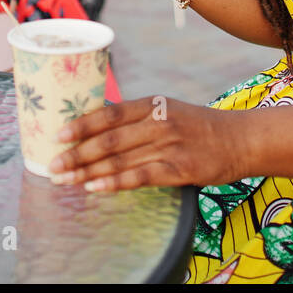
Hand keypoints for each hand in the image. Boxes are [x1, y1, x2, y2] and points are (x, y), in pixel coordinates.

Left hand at [49, 97, 247, 190]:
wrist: (240, 139)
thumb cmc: (198, 126)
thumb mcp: (168, 110)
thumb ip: (137, 118)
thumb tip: (97, 126)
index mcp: (152, 104)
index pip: (109, 114)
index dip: (81, 125)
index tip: (57, 135)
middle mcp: (158, 122)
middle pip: (109, 140)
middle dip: (77, 154)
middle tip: (53, 165)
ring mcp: (169, 145)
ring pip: (119, 160)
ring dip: (88, 172)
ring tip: (65, 180)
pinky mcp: (179, 169)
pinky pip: (139, 177)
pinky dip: (114, 183)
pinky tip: (95, 188)